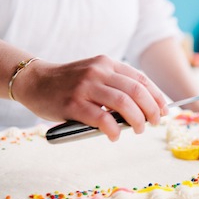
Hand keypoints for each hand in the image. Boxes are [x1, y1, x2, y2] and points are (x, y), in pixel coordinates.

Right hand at [12, 55, 167, 140]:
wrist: (34, 81)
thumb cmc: (68, 84)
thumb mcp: (94, 75)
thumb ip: (114, 87)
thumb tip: (142, 111)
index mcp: (106, 63)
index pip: (140, 79)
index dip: (156, 96)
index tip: (164, 110)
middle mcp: (98, 71)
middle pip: (136, 91)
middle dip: (151, 109)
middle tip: (154, 123)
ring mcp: (85, 86)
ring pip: (123, 103)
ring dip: (136, 120)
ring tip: (139, 129)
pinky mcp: (73, 103)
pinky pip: (101, 118)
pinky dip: (113, 129)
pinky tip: (115, 136)